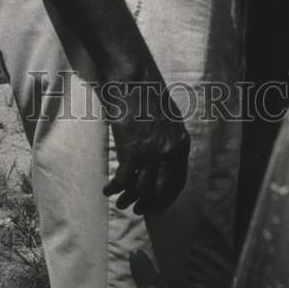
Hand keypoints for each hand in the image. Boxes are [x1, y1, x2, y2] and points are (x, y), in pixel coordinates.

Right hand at [102, 80, 190, 215]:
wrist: (134, 80)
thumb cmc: (149, 94)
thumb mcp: (170, 118)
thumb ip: (170, 140)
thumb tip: (165, 159)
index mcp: (180, 143)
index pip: (179, 182)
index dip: (167, 197)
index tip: (156, 203)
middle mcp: (169, 152)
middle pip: (161, 190)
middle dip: (148, 203)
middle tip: (137, 208)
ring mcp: (151, 153)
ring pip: (141, 189)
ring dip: (128, 198)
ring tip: (120, 200)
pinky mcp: (131, 151)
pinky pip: (123, 180)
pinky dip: (114, 188)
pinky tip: (108, 189)